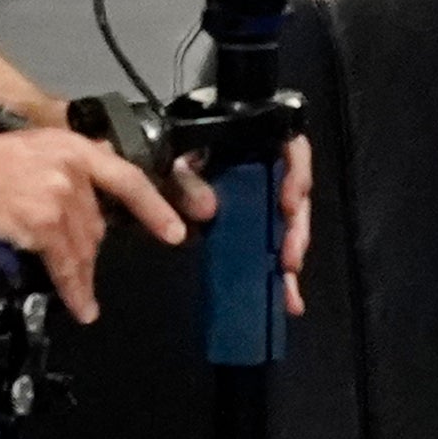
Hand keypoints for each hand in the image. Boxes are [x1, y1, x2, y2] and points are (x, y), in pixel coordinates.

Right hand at [0, 120, 185, 326]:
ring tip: (86, 296)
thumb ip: (69, 167)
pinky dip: (75, 288)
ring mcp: (60, 198)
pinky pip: (67, 264)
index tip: (176, 231)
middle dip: (93, 248)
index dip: (156, 207)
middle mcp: (75, 172)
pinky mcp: (41, 225)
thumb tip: (91, 192)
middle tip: (85, 267)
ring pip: (87, 246)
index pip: (130, 178)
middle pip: (101, 223)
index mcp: (77, 149)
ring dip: (85, 274)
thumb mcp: (35, 148)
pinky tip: (81, 303)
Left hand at [149, 131, 312, 321]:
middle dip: (296, 230)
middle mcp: (265, 171)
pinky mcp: (251, 226)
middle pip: (297, 196)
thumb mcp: (170, 163)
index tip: (288, 205)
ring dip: (291, 255)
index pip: (293, 150)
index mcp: (253, 143)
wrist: (139, 179)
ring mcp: (260, 201)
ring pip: (289, 225)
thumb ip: (186, 180)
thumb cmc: (160, 161)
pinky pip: (271, 243)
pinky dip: (278, 270)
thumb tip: (209, 211)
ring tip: (289, 287)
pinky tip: (285, 295)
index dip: (297, 176)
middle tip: (288, 259)